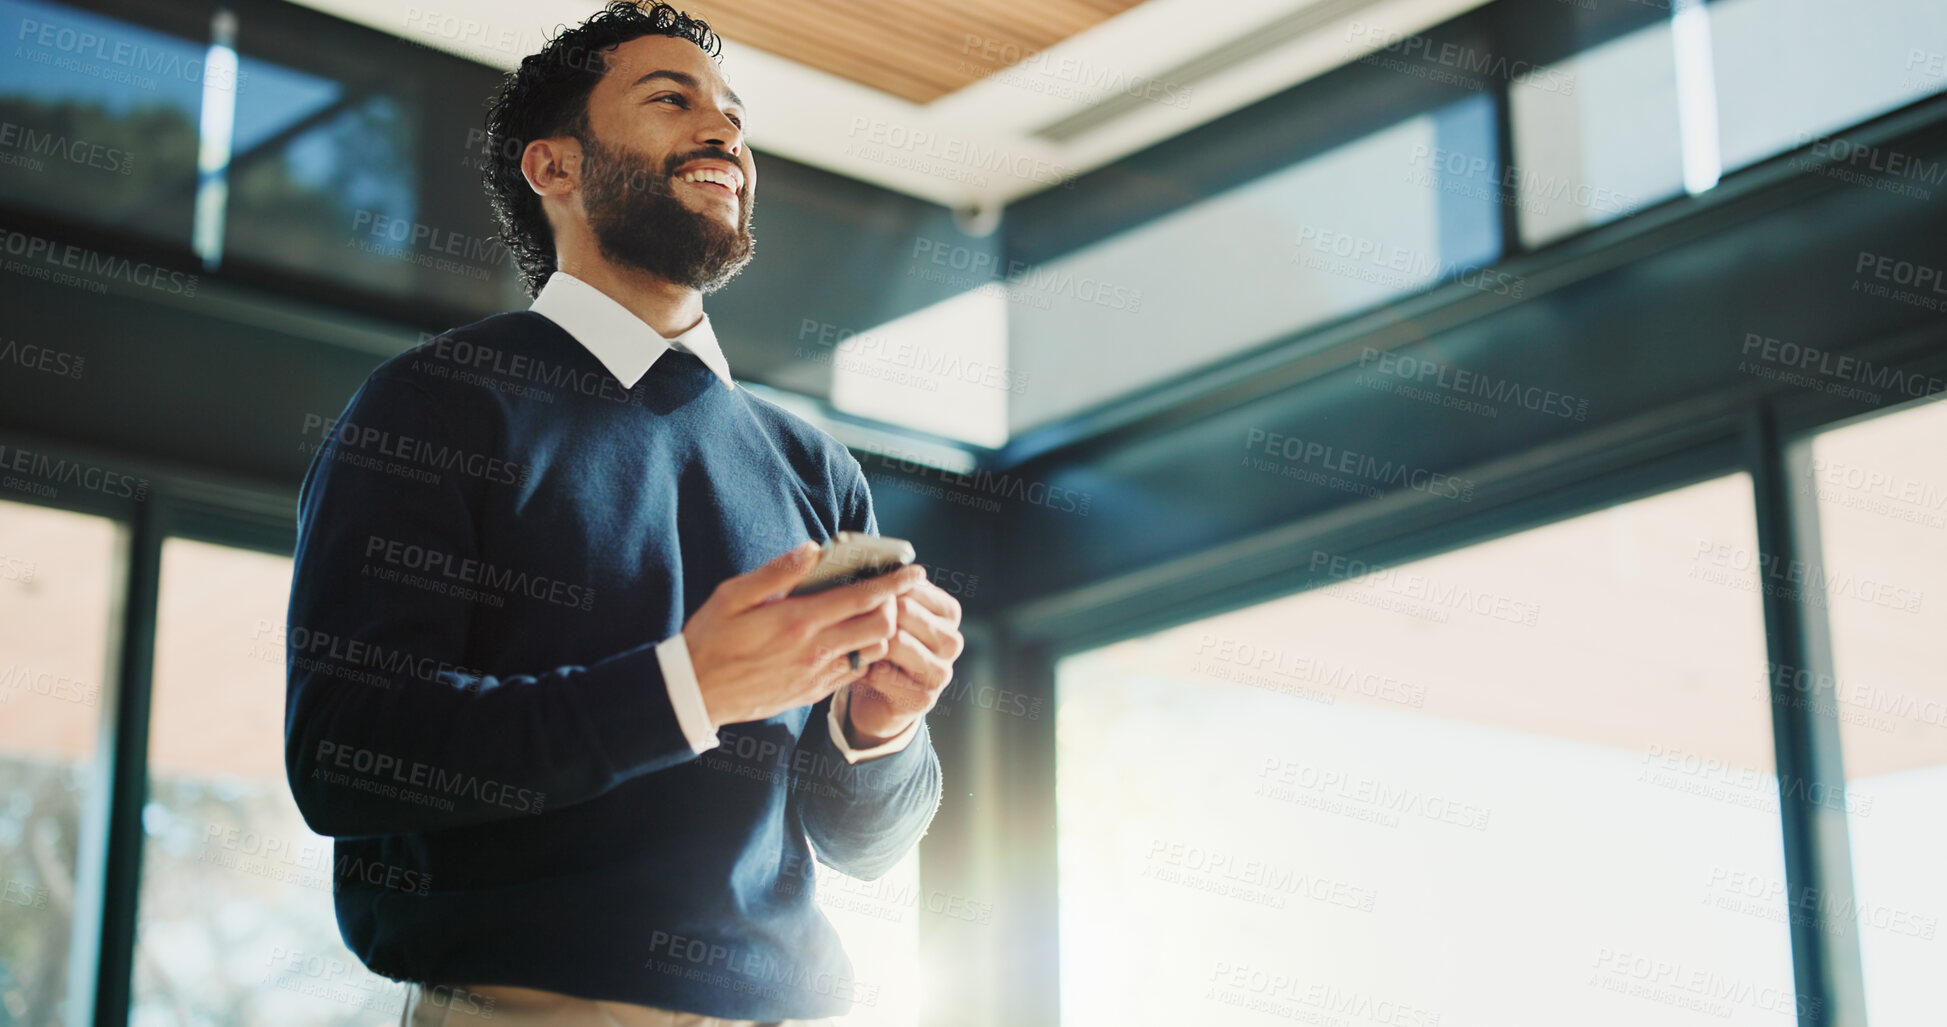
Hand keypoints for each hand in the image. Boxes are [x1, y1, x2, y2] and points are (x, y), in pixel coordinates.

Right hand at [683, 542, 926, 727]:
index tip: (915, 571)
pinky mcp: (813, 693)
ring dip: (879, 632)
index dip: (895, 583)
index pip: (862, 597)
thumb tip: (813, 548)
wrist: (695, 694)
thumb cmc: (711, 638)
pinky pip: (854, 672)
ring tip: (870, 615)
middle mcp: (814, 650)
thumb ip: (777, 572)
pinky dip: (862, 653)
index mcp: (797, 620)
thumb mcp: (733, 595)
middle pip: (881, 627)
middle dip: (892, 606)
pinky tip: (850, 640)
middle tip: (887, 592)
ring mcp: (816, 674)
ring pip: (873, 651)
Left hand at [846, 573, 963, 745]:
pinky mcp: (925, 699)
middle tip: (852, 622)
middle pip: (905, 611)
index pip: (911, 585)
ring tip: (858, 646)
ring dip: (870, 644)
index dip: (880, 589)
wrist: (880, 696)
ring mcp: (942, 672)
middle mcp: (952, 640)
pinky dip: (867, 672)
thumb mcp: (888, 611)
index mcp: (948, 611)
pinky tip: (863, 671)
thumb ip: (887, 588)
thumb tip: (858, 562)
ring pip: (896, 642)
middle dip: (874, 615)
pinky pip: (885, 676)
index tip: (859, 594)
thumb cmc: (882, 644)